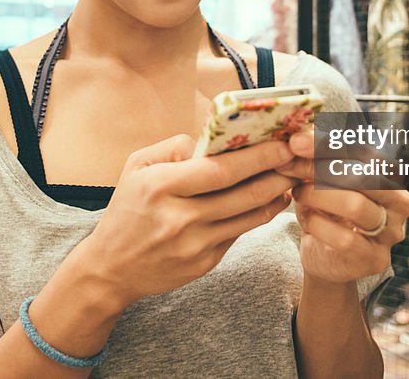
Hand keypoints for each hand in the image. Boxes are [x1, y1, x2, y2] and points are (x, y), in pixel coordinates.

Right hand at [79, 134, 299, 306]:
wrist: (112, 268)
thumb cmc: (127, 209)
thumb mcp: (137, 166)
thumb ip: (174, 147)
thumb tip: (212, 140)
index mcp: (160, 186)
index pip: (219, 170)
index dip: (256, 157)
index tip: (280, 145)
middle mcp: (179, 217)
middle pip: (242, 194)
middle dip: (276, 174)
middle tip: (296, 159)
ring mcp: (194, 244)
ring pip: (248, 217)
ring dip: (274, 197)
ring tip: (289, 179)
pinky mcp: (204, 264)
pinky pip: (238, 234)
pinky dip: (256, 216)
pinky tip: (267, 202)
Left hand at [277, 127, 408, 283]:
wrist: (325, 256)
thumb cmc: (325, 209)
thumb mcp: (320, 180)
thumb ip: (315, 159)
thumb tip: (296, 139)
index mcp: (391, 175)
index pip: (363, 152)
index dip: (328, 144)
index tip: (295, 142)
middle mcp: (400, 202)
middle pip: (362, 175)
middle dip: (318, 168)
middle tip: (288, 167)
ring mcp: (391, 233)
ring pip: (355, 205)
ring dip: (317, 196)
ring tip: (298, 193)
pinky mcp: (375, 259)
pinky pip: (345, 238)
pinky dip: (318, 225)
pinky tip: (306, 220)